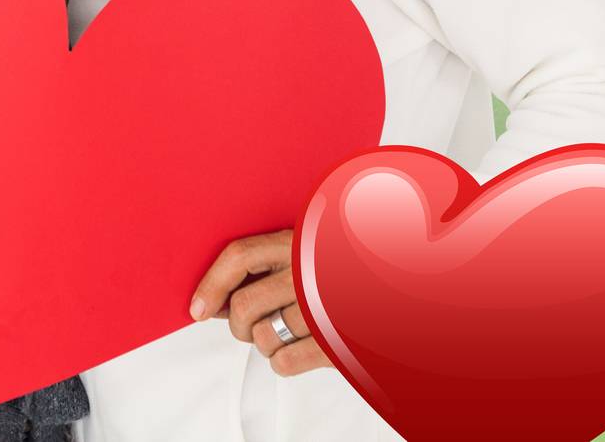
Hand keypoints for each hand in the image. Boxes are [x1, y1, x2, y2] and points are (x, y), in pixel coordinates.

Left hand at [189, 230, 331, 376]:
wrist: (407, 281)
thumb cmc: (345, 268)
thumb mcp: (308, 252)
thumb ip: (265, 267)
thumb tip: (212, 302)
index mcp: (299, 242)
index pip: (240, 256)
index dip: (211, 284)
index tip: (197, 309)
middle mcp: (310, 272)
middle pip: (244, 305)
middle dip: (238, 324)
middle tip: (250, 325)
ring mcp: (325, 307)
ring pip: (262, 338)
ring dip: (264, 343)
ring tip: (285, 333)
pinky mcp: (338, 342)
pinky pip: (284, 363)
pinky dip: (282, 361)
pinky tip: (299, 348)